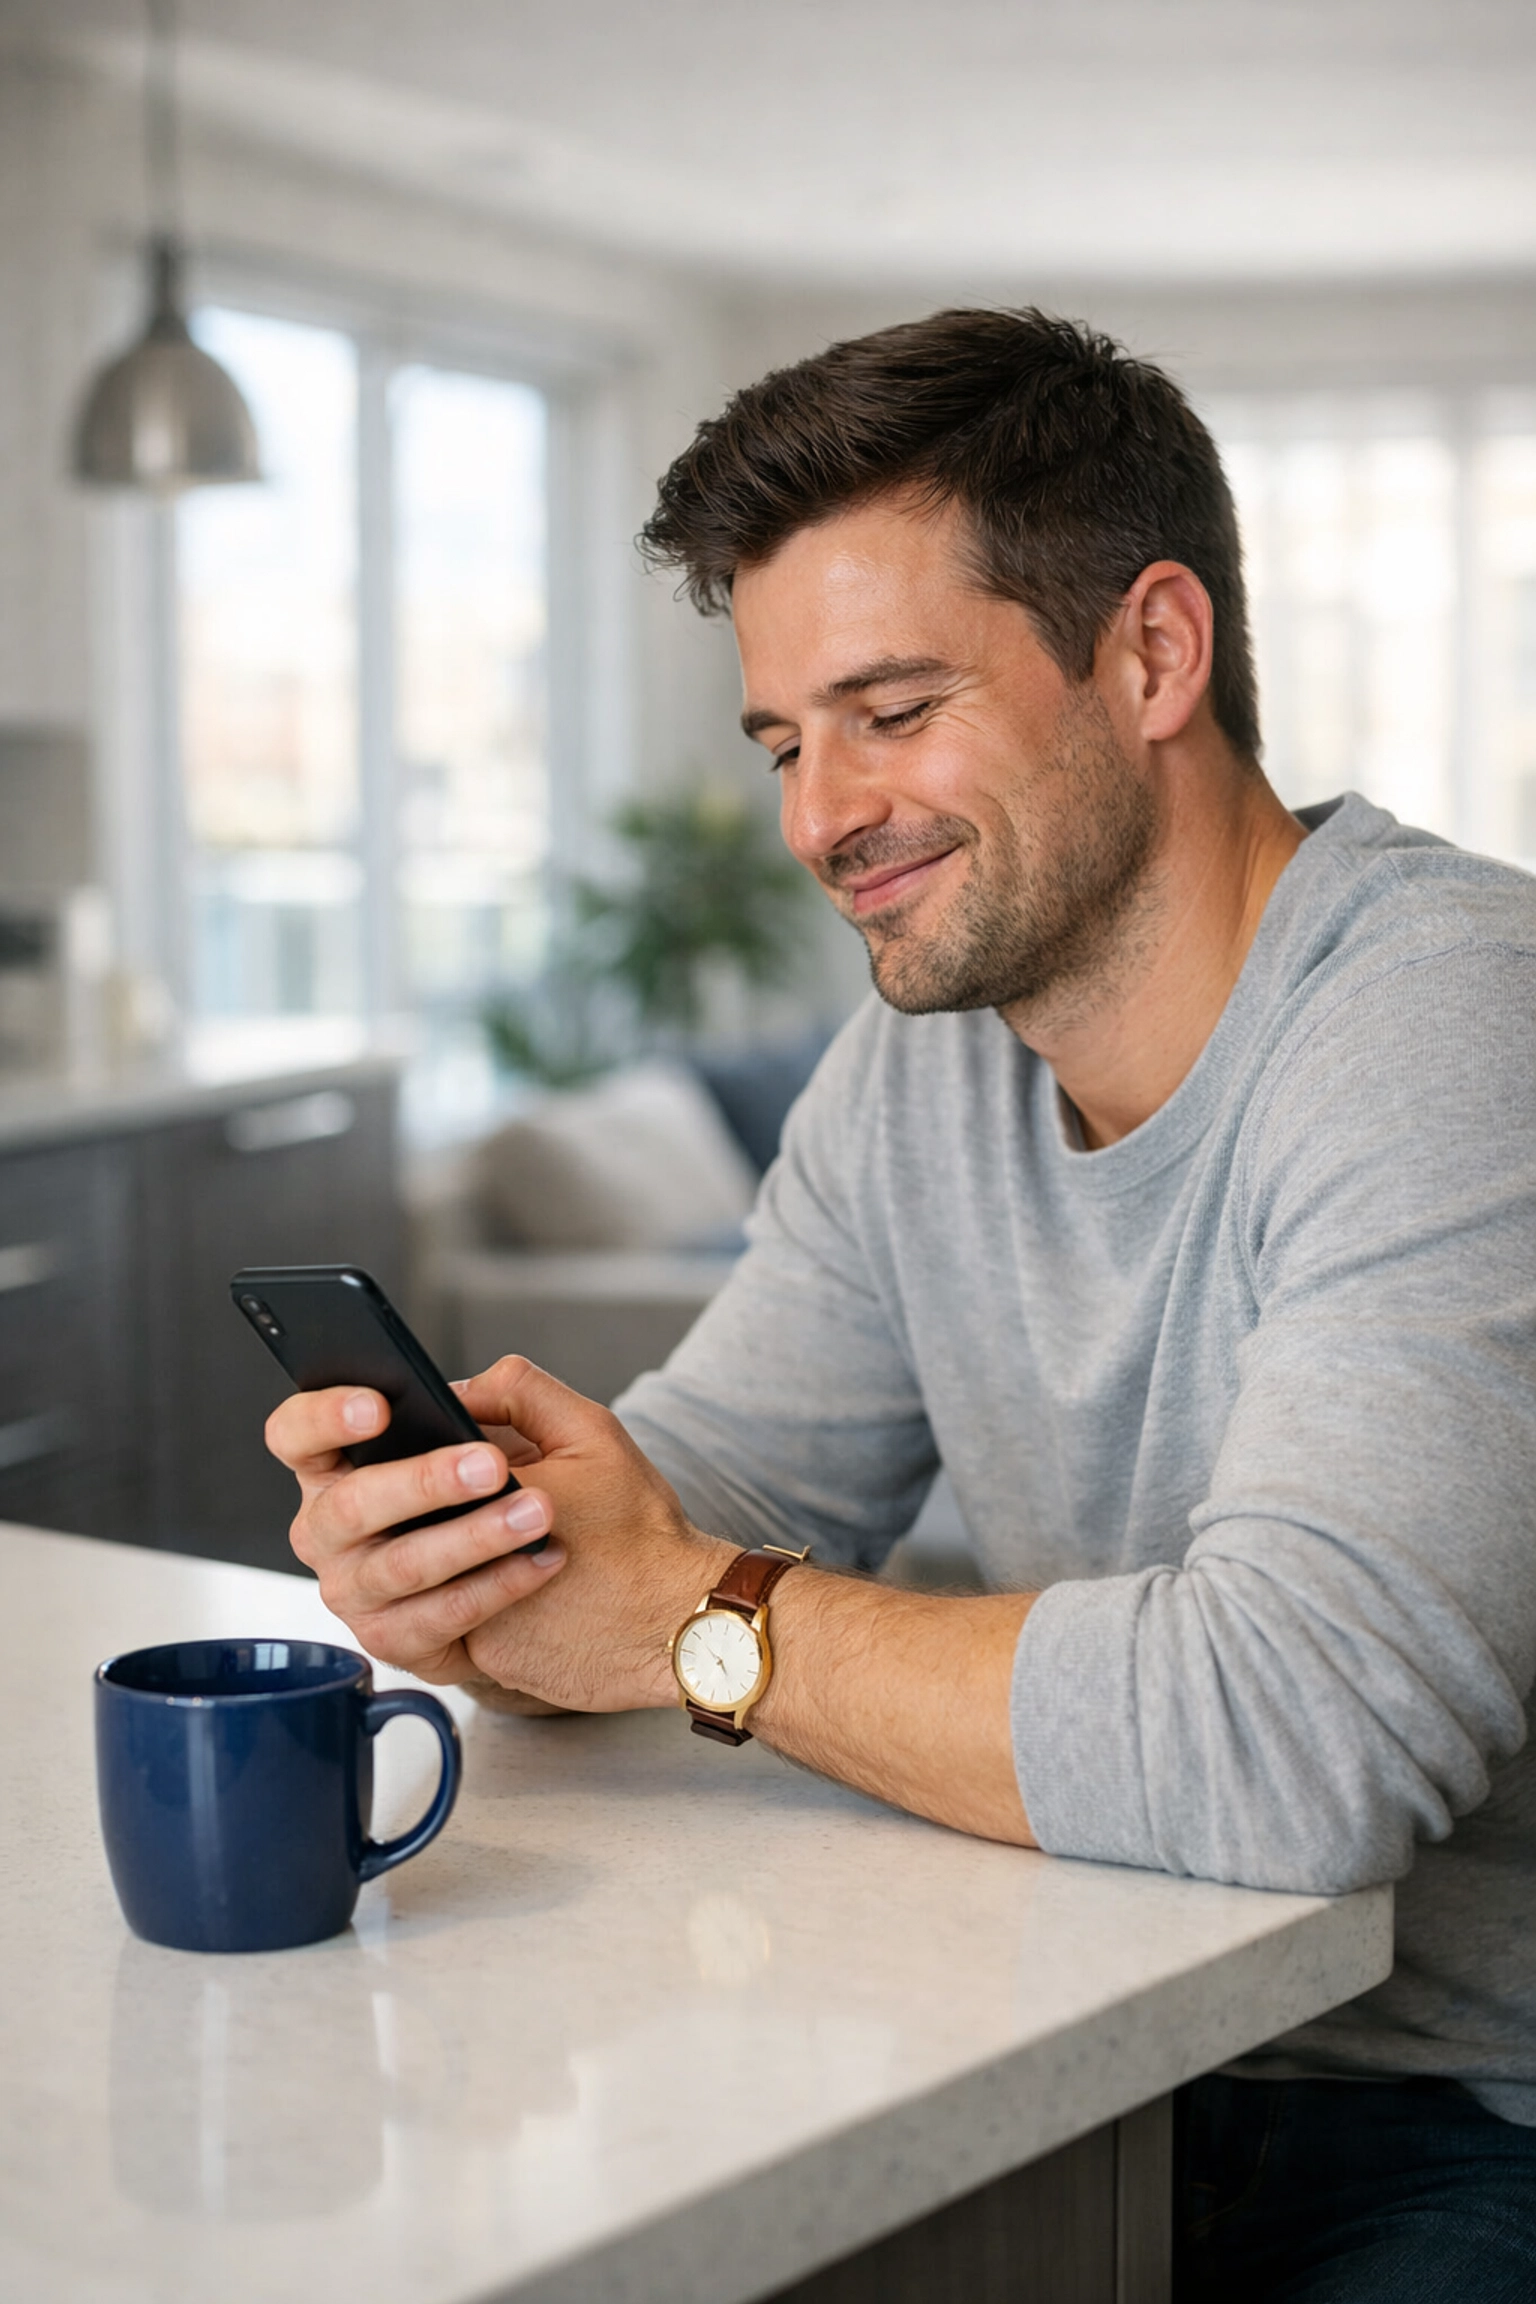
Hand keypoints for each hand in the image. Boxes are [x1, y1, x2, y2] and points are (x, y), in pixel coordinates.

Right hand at [265, 1357, 730, 1707]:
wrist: (633, 1601)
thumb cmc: (591, 1508)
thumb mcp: (573, 1432)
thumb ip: (518, 1392)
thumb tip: (463, 1387)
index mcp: (362, 1462)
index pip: (301, 1434)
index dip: (323, 1417)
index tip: (380, 1408)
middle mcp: (347, 1528)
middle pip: (343, 1507)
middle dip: (417, 1483)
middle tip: (488, 1466)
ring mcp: (367, 1591)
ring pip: (391, 1569)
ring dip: (466, 1540)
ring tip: (536, 1514)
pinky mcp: (406, 1642)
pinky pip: (428, 1622)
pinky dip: (486, 1591)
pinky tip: (536, 1566)